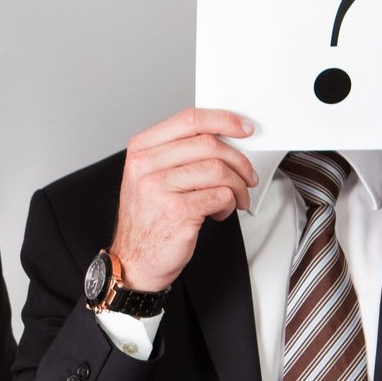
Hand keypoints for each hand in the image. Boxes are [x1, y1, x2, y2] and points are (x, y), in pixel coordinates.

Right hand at [108, 108, 258, 292]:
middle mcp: (146, 165)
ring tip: (234, 198)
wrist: (134, 260)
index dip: (224, 120)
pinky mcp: (176, 211)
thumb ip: (179, 153)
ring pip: (218, 170)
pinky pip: (220, 195)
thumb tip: (224, 138)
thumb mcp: (151, 176)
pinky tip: (219, 212)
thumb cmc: (148, 219)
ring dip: (236, 186)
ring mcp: (158, 188)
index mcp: (141, 150)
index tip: (244, 128)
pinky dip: (228, 204)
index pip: (189, 120)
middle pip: (208, 144)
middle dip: (238, 160)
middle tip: (246, 175)